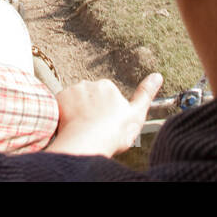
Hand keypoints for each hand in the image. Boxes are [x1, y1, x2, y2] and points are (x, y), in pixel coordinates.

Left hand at [44, 73, 162, 156]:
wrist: (87, 141)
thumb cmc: (114, 131)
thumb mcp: (136, 113)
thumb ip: (146, 93)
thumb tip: (158, 75)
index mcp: (107, 86)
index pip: (106, 96)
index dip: (106, 111)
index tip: (106, 123)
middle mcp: (89, 83)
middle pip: (89, 97)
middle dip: (91, 109)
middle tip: (94, 127)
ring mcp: (72, 91)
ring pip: (75, 101)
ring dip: (77, 111)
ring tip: (82, 129)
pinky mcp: (59, 99)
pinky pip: (61, 105)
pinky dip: (65, 114)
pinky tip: (69, 126)